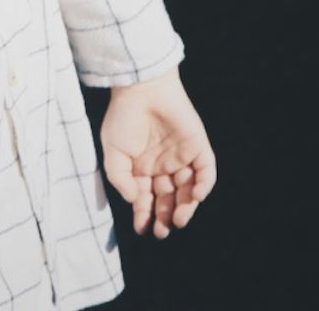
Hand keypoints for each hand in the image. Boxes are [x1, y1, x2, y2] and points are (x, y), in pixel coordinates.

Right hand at [99, 68, 215, 237]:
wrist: (142, 87)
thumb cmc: (123, 117)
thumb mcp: (113, 152)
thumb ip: (120, 178)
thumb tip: (133, 201)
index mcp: (141, 168)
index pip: (146, 199)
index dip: (144, 215)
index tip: (143, 229)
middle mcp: (162, 166)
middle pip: (168, 199)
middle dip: (166, 217)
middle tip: (163, 231)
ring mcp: (181, 157)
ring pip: (188, 190)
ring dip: (185, 207)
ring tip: (178, 219)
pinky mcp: (198, 146)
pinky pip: (206, 171)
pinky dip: (204, 185)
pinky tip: (195, 196)